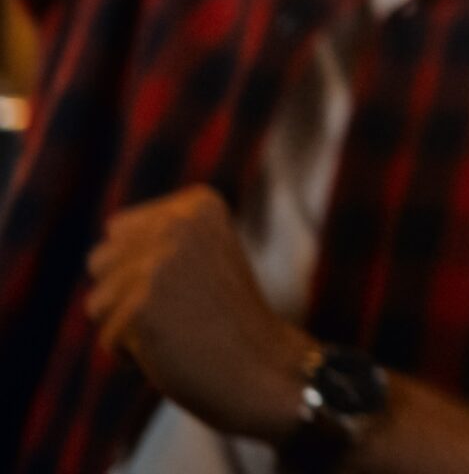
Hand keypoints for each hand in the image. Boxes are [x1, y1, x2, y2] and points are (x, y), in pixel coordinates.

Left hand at [86, 186, 316, 441]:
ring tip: (179, 328)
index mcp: (198, 204)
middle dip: (126, 293)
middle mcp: (178, 224)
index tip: (191, 281)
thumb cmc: (228, 319)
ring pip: (98, 301)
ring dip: (128, 325)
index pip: (118, 231)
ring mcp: (160, 265)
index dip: (142, 266)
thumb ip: (153, 240)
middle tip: (182, 308)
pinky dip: (133, 354)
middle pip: (100, 261)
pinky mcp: (143, 308)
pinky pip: (108, 337)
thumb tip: (98, 256)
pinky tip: (176, 350)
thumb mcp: (200, 257)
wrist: (264, 368)